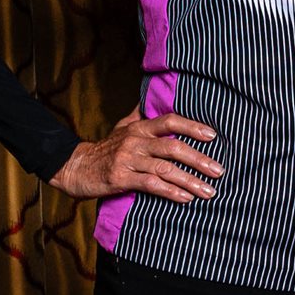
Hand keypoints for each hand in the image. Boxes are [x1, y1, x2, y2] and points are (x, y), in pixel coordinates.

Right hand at [50, 111, 222, 202]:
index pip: (170, 121)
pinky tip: (186, 198)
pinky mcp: (120, 179)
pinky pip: (151, 185)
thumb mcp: (122, 126)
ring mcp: (128, 160)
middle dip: (200, 159)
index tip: (213, 135)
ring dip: (190, 181)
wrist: (75, 168)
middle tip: (219, 171)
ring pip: (165, 169)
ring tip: (208, 191)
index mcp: (139, 127)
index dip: (193, 126)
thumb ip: (141, 114)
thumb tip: (155, 95)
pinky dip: (171, 192)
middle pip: (173, 147)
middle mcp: (135, 141)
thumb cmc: (105, 149)